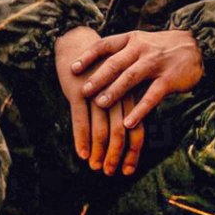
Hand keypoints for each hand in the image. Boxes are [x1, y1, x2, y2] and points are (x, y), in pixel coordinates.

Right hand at [56, 28, 141, 174]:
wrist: (77, 42)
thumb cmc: (98, 70)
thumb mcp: (116, 87)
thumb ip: (123, 109)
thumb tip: (125, 140)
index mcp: (130, 96)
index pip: (137, 130)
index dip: (133, 153)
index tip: (127, 171)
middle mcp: (117, 96)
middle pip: (122, 133)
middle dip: (116, 156)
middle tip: (110, 173)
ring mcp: (98, 94)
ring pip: (102, 129)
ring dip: (100, 152)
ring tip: (96, 167)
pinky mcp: (78, 92)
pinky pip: (81, 120)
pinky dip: (82, 140)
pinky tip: (82, 154)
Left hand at [71, 28, 203, 137]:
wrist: (196, 45)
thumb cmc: (160, 48)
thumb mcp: (139, 43)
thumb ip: (119, 53)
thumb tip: (91, 67)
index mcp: (130, 40)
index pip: (104, 45)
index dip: (87, 56)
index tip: (72, 68)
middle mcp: (141, 49)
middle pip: (115, 63)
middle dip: (98, 77)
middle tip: (83, 91)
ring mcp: (155, 63)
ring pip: (131, 77)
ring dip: (114, 91)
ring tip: (100, 104)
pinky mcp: (169, 79)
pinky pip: (152, 96)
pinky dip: (140, 110)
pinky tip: (128, 122)